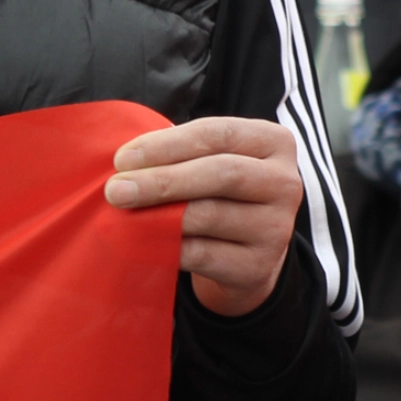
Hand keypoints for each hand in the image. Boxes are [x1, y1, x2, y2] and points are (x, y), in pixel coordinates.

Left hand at [104, 117, 301, 316]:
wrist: (249, 256)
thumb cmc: (220, 194)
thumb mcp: (213, 162)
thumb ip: (182, 156)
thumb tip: (126, 164)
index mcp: (274, 142)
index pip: (219, 134)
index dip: (168, 144)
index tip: (123, 159)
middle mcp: (284, 181)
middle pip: (220, 174)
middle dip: (162, 180)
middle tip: (115, 190)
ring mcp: (276, 227)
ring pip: (209, 215)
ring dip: (158, 215)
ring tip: (123, 216)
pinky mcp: (258, 266)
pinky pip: (202, 255)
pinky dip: (167, 248)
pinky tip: (142, 242)